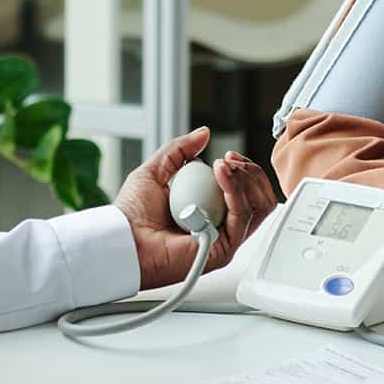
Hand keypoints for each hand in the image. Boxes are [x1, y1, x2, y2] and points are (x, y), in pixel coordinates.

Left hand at [115, 126, 277, 289]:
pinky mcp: (222, 250)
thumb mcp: (156, 170)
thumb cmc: (132, 214)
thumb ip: (180, 150)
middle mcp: (221, 226)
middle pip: (260, 199)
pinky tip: (221, 175)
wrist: (122, 238)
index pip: (248, 191)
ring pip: (258, 207)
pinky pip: (242, 218)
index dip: (244, 170)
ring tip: (224, 167)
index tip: (227, 156)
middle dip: (251, 172)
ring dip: (245, 179)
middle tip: (229, 161)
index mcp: (211, 211)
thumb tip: (204, 133)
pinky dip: (235, 192)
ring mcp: (223, 239)